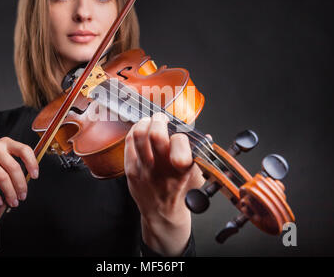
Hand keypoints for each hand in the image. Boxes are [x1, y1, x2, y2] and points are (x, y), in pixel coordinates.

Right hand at [0, 137, 38, 207]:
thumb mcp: (3, 156)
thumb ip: (15, 164)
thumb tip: (28, 182)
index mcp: (7, 142)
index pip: (24, 150)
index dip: (32, 163)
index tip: (35, 176)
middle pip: (14, 167)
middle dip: (21, 185)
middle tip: (23, 196)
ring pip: (2, 178)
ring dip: (9, 193)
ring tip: (13, 202)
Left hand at [124, 112, 204, 254]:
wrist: (162, 213)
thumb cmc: (179, 190)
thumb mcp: (196, 175)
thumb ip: (199, 155)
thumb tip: (205, 136)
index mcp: (182, 168)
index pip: (180, 141)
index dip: (180, 134)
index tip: (179, 135)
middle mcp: (161, 168)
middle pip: (156, 134)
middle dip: (159, 120)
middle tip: (162, 119)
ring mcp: (144, 169)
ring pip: (138, 135)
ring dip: (145, 122)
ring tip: (149, 122)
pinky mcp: (130, 170)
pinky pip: (128, 143)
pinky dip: (134, 132)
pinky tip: (140, 131)